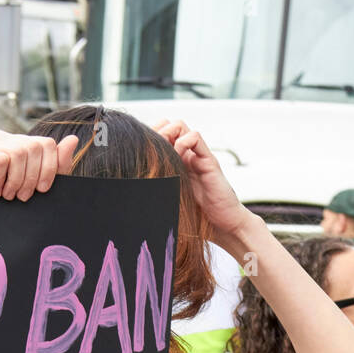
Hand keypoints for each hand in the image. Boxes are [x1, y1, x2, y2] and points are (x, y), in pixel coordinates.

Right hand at [0, 130, 79, 200]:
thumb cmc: (10, 197)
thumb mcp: (39, 184)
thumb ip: (57, 164)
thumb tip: (73, 139)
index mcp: (20, 142)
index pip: (46, 144)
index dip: (49, 168)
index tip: (42, 190)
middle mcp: (4, 137)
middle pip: (32, 147)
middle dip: (31, 178)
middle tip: (23, 197)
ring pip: (16, 153)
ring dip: (15, 181)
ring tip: (8, 195)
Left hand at [150, 119, 252, 247]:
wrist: (224, 226)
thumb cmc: (198, 219)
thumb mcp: (169, 202)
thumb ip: (156, 193)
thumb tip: (129, 193)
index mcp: (175, 164)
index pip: (158, 137)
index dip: (148, 139)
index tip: (139, 151)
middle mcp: (185, 157)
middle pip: (168, 126)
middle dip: (155, 132)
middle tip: (150, 150)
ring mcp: (197, 157)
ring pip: (181, 126)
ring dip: (168, 133)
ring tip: (164, 151)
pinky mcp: (209, 161)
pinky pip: (196, 137)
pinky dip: (184, 141)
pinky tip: (178, 156)